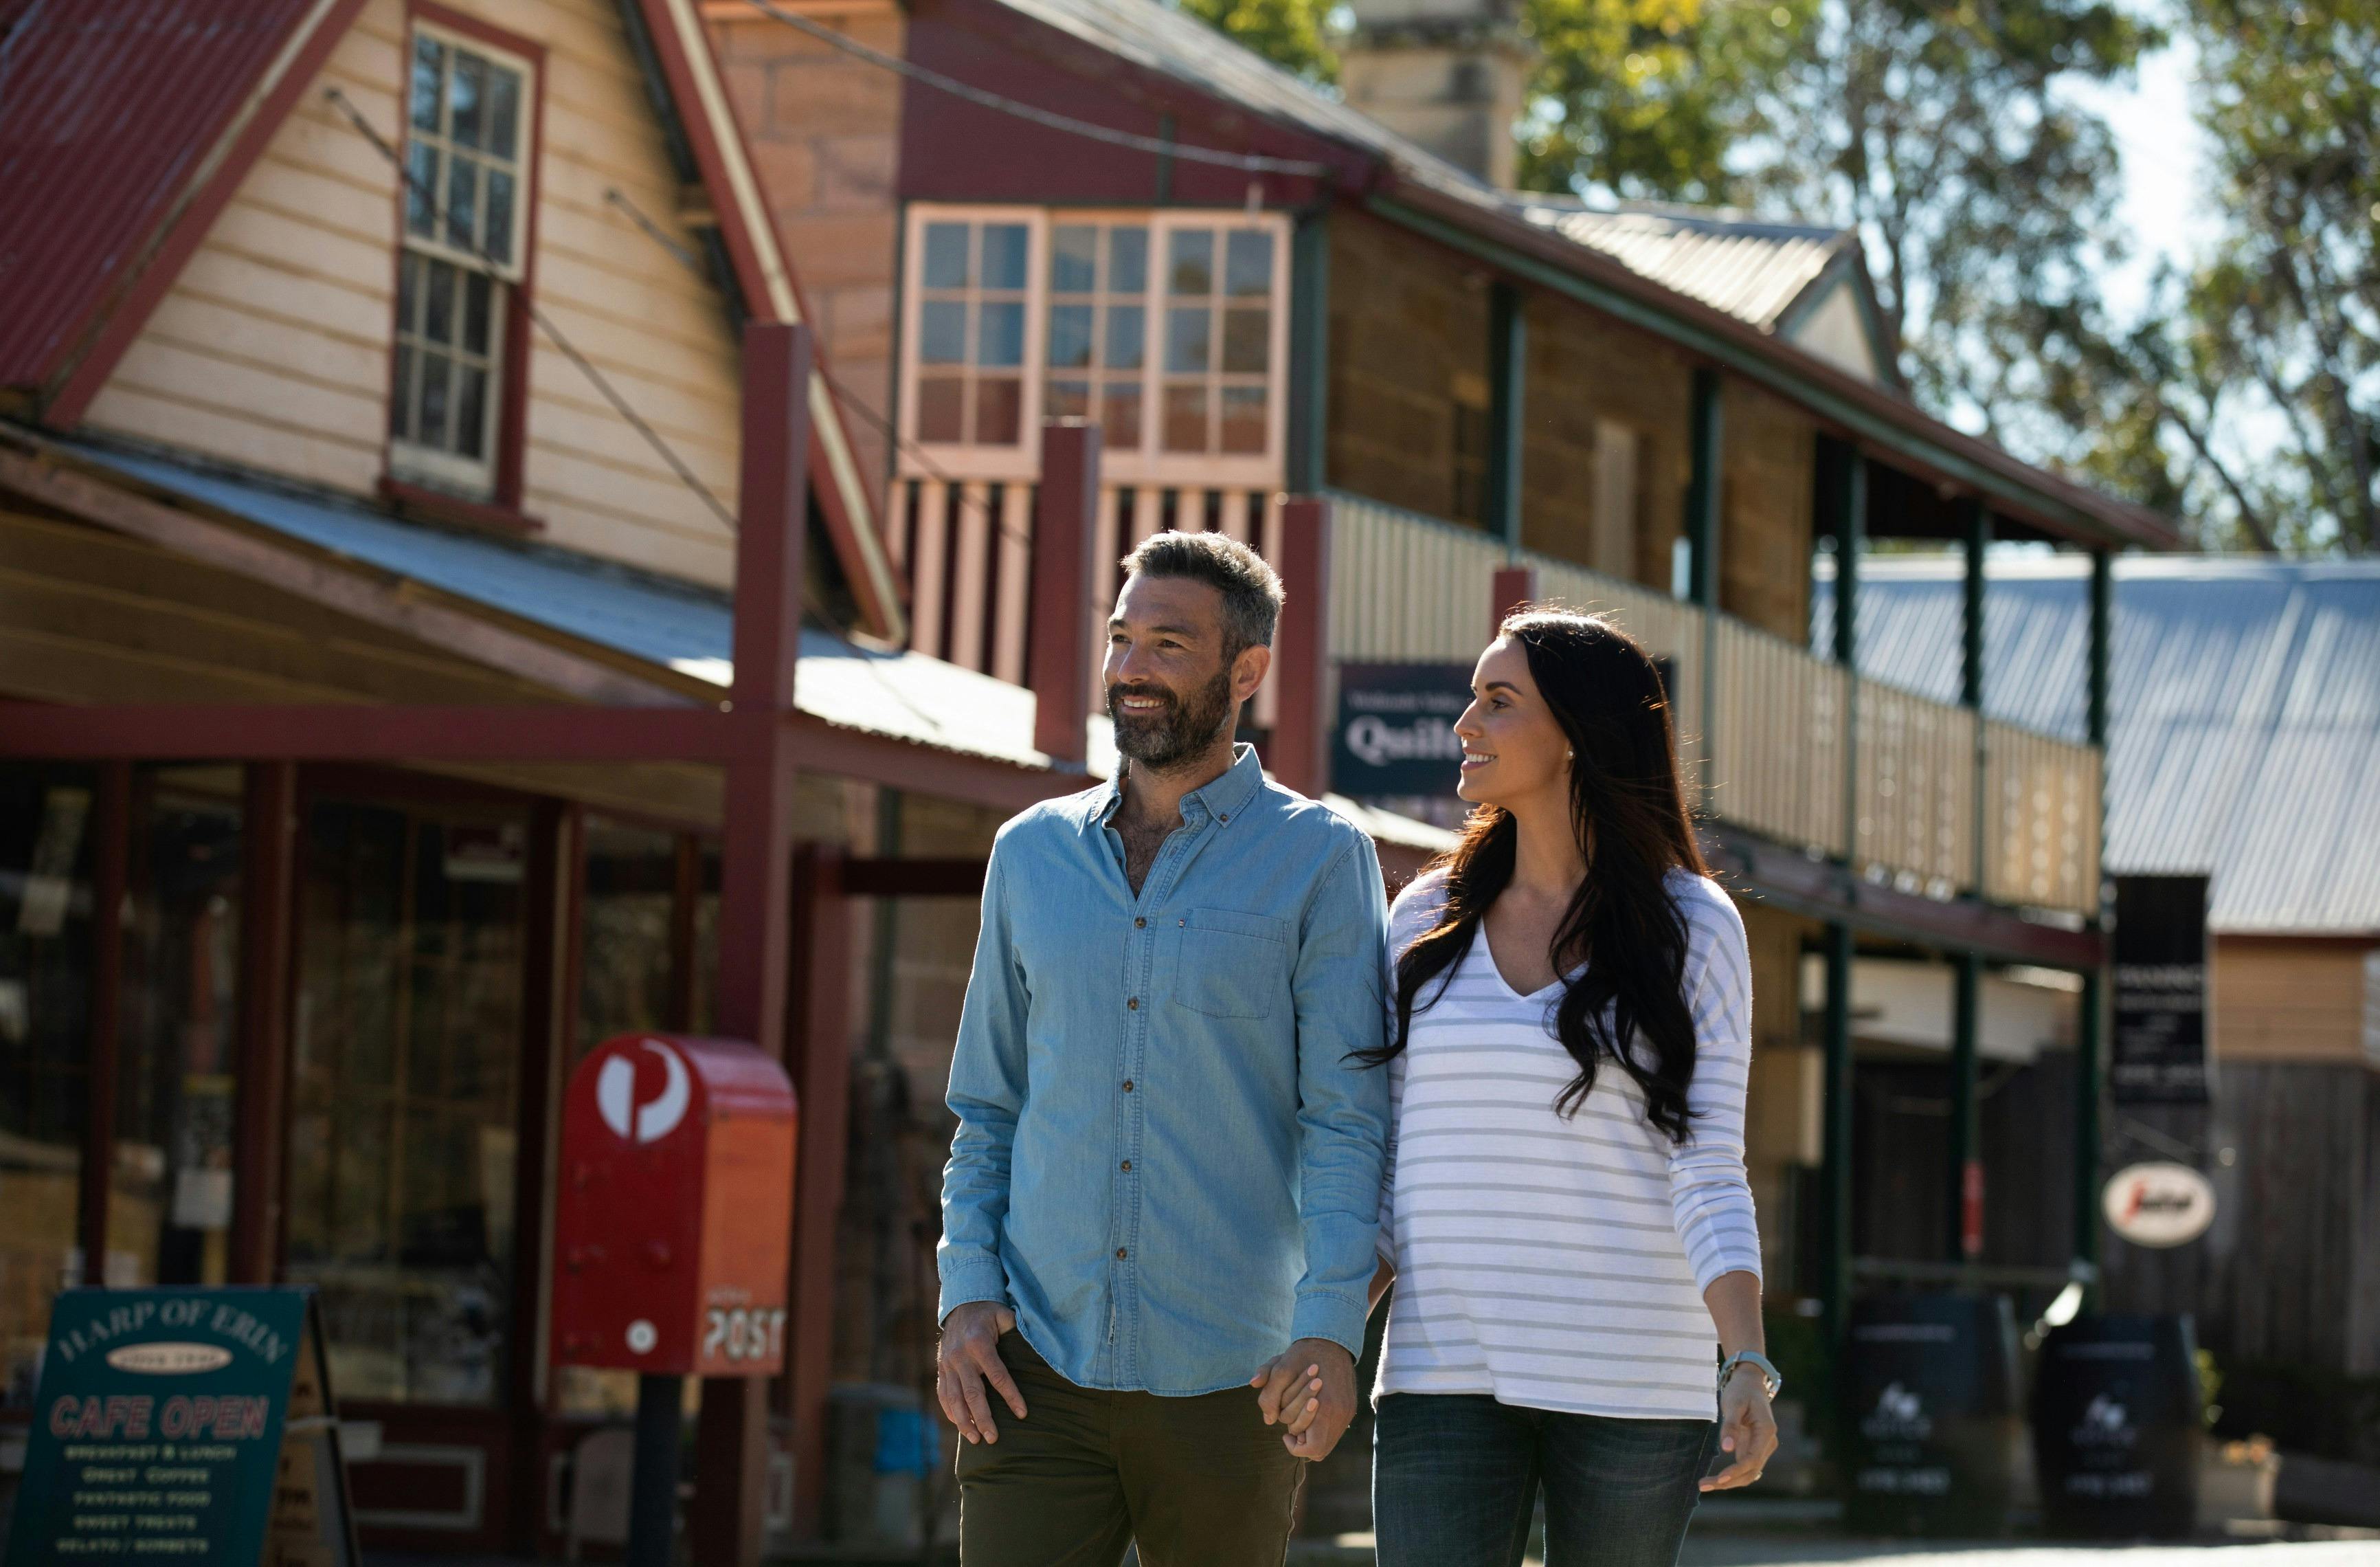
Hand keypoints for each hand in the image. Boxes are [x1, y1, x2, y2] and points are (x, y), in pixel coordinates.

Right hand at [936, 1302, 1025, 1444]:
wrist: (960, 1303)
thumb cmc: (988, 1311)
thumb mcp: (1004, 1314)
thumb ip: (1016, 1330)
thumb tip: (1036, 1346)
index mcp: (979, 1342)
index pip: (997, 1375)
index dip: (1010, 1395)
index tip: (1022, 1413)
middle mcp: (960, 1356)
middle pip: (973, 1393)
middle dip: (983, 1418)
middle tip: (993, 1438)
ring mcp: (947, 1364)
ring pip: (954, 1398)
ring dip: (964, 1421)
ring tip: (976, 1439)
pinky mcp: (941, 1368)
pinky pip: (943, 1394)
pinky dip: (951, 1412)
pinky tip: (960, 1425)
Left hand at [1249, 1337, 1356, 1460]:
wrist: (1330, 1339)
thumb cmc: (1304, 1354)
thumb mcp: (1280, 1368)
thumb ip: (1269, 1395)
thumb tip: (1267, 1420)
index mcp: (1325, 1407)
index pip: (1312, 1448)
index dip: (1294, 1445)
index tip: (1285, 1432)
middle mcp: (1340, 1414)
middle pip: (1319, 1449)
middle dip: (1301, 1438)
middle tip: (1291, 1424)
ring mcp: (1347, 1412)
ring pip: (1327, 1442)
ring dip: (1310, 1434)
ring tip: (1299, 1416)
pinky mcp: (1349, 1407)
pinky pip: (1334, 1430)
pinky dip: (1320, 1427)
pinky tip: (1309, 1411)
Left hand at [1699, 1363, 1777, 1490]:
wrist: (1751, 1383)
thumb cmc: (1742, 1390)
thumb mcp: (1733, 1403)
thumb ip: (1730, 1426)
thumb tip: (1726, 1449)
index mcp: (1766, 1431)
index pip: (1752, 1460)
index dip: (1736, 1472)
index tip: (1719, 1478)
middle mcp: (1768, 1443)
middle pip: (1751, 1471)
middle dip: (1729, 1482)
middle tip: (1704, 1485)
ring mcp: (1763, 1447)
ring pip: (1749, 1473)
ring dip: (1729, 1482)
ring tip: (1705, 1485)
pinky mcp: (1754, 1448)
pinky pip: (1745, 1467)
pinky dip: (1732, 1475)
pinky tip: (1715, 1479)